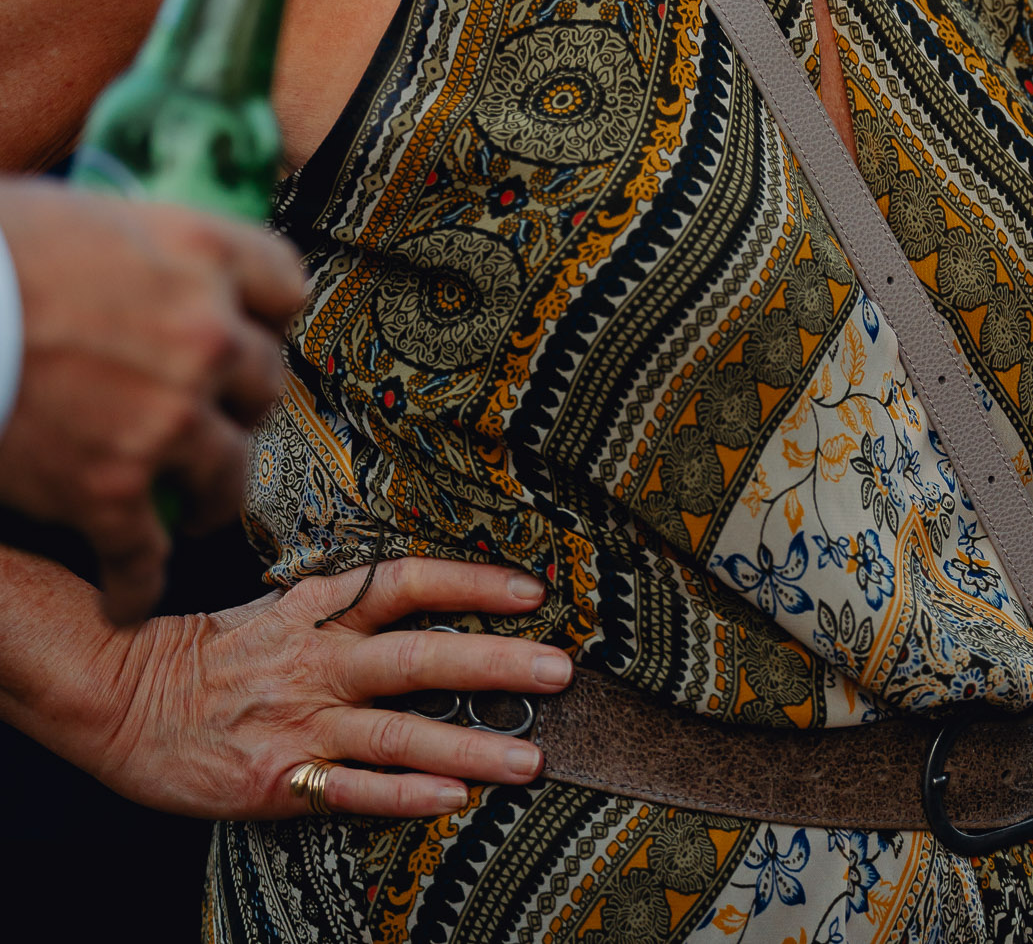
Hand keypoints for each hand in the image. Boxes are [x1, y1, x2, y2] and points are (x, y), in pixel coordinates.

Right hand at [0, 181, 306, 624]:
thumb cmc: (2, 251)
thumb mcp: (95, 215)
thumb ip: (146, 244)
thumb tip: (148, 264)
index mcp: (204, 251)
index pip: (284, 286)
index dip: (266, 315)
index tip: (253, 333)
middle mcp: (204, 334)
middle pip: (263, 379)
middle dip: (238, 401)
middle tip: (214, 415)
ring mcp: (167, 416)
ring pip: (229, 472)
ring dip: (212, 493)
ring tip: (195, 506)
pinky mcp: (113, 487)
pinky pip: (146, 554)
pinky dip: (135, 584)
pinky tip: (127, 594)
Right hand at [20, 557, 572, 820]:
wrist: (123, 696)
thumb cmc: (213, 653)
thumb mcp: (284, 608)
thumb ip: (348, 609)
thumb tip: (425, 603)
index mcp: (321, 607)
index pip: (409, 581)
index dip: (474, 583)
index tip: (533, 590)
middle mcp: (320, 660)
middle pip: (422, 655)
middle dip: (497, 663)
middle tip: (561, 671)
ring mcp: (302, 722)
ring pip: (401, 733)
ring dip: (472, 747)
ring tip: (530, 759)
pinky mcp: (280, 779)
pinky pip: (355, 790)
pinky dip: (407, 795)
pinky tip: (454, 800)